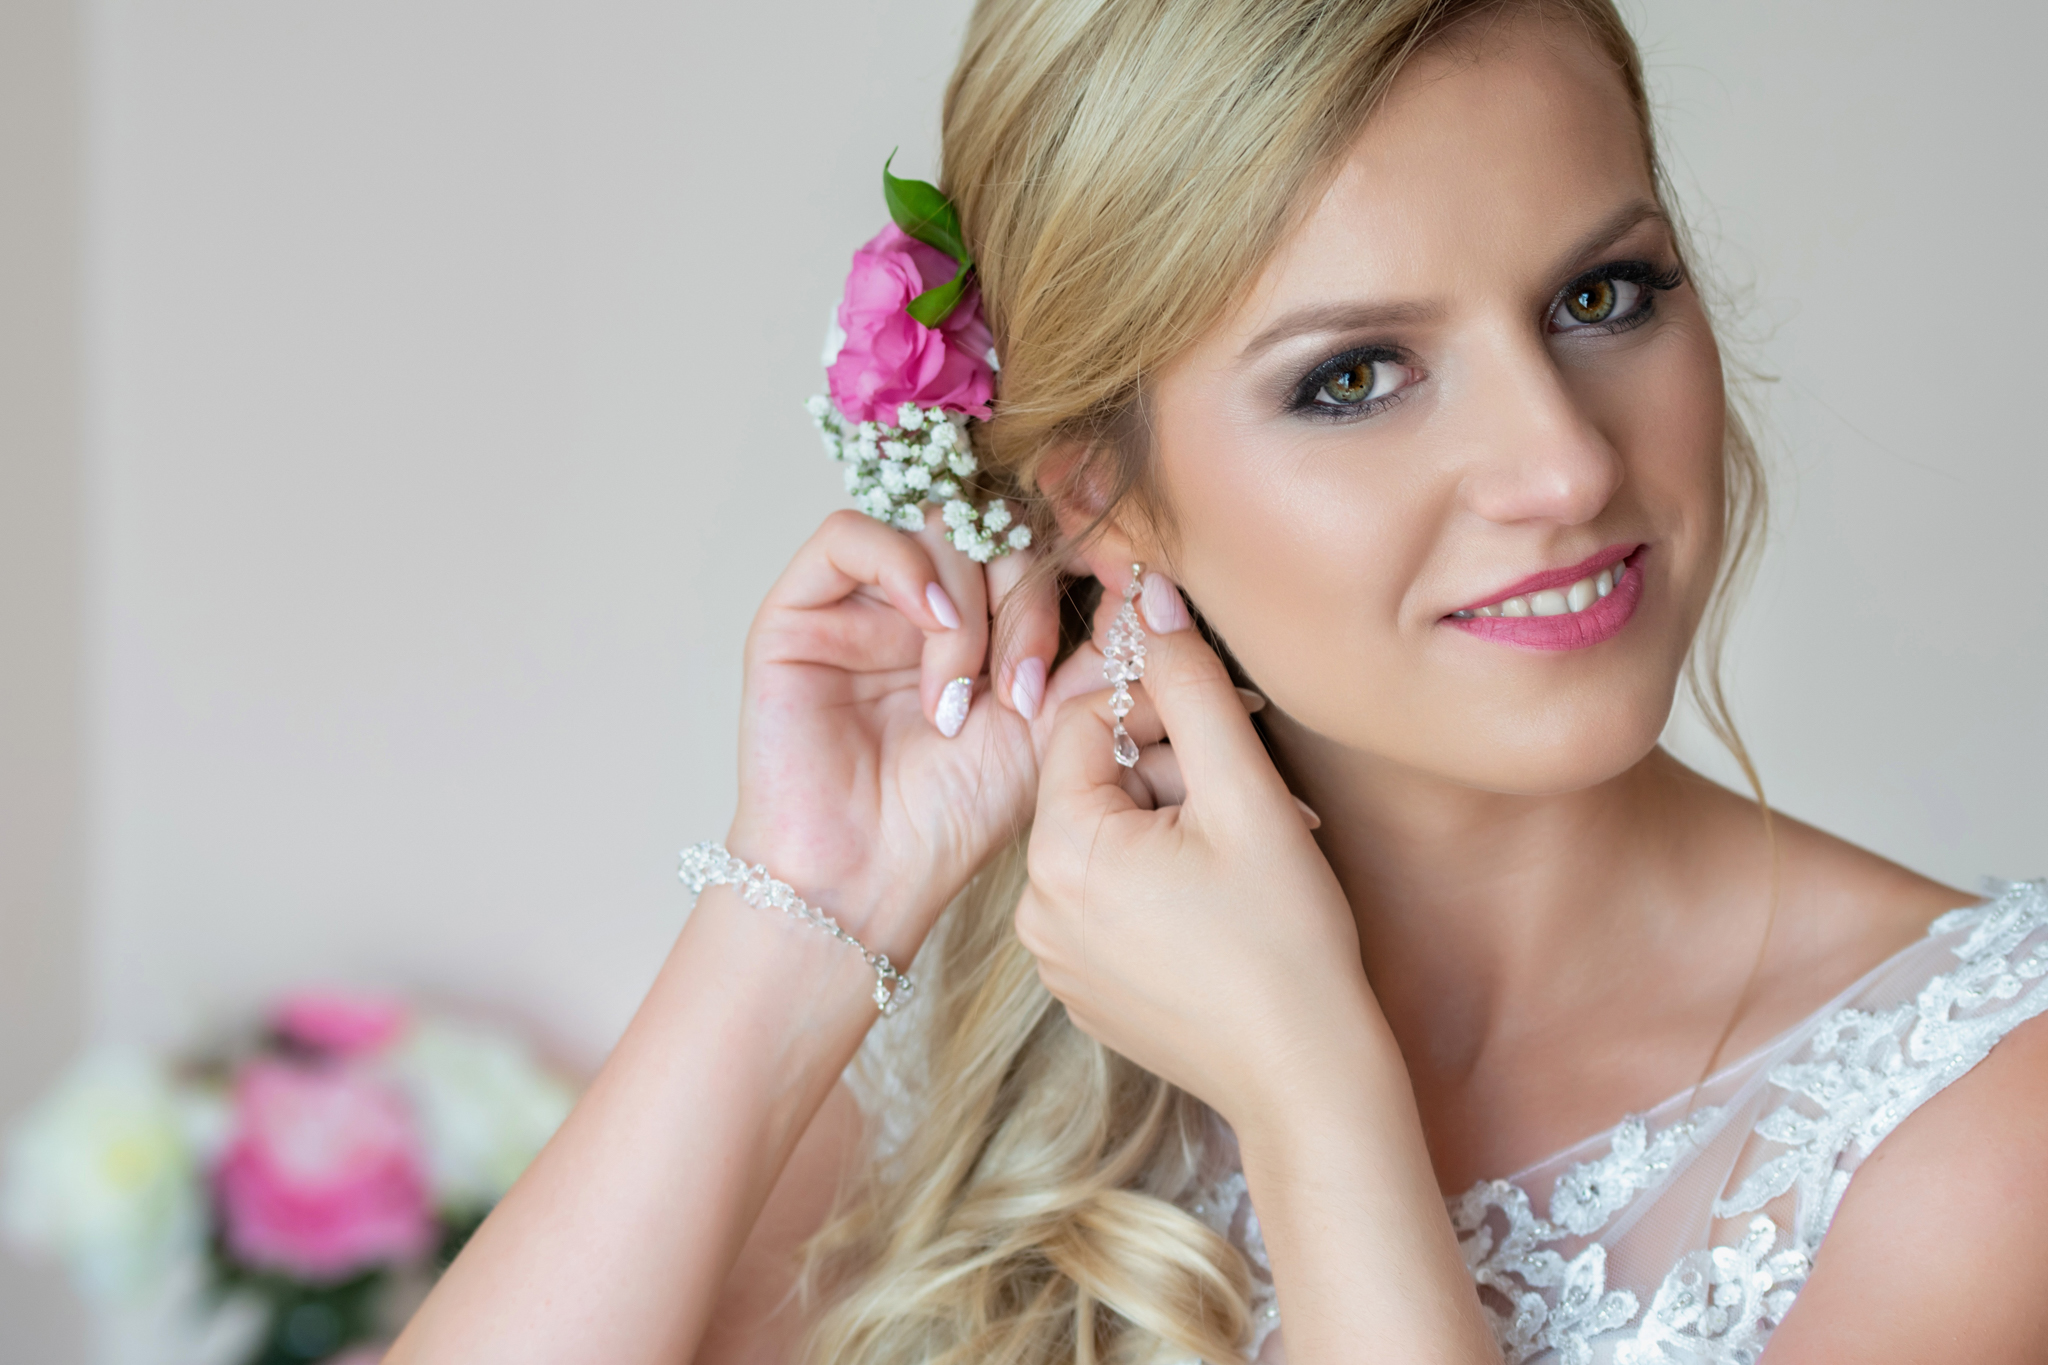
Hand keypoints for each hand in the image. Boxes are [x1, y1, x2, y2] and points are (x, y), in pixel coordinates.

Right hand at [727, 509, 1092, 961]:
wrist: (869, 878)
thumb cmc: (955, 816)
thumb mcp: (1053, 726)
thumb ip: (1101, 658)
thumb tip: (1155, 587)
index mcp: (983, 622)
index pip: (1035, 543)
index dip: (1076, 552)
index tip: (1121, 584)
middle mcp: (921, 602)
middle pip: (989, 529)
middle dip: (1025, 598)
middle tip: (1024, 688)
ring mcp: (860, 602)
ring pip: (931, 525)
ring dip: (968, 600)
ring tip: (963, 693)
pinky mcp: (797, 610)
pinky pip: (849, 534)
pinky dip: (903, 566)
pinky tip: (932, 623)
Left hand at [1015, 572, 1388, 1128]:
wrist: (1307, 1082)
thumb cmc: (1287, 943)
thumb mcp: (1246, 797)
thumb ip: (1192, 689)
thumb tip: (1149, 600)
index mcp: (1060, 852)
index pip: (1082, 724)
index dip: (1160, 714)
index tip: (1228, 733)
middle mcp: (1033, 907)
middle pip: (1094, 786)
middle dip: (1175, 777)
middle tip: (1258, 806)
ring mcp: (1054, 958)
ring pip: (1107, 844)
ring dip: (1175, 829)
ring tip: (1250, 860)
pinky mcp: (1082, 990)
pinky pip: (1109, 903)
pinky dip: (1161, 887)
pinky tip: (1224, 910)